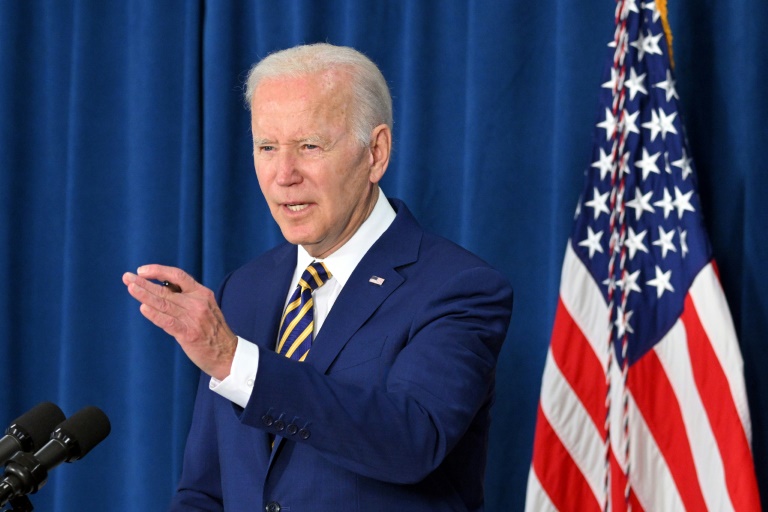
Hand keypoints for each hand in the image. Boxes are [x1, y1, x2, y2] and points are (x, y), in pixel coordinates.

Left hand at [122, 264, 236, 379]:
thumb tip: (161, 288)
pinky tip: (143, 308)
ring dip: (144, 295)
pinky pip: (168, 322)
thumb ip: (187, 298)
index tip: (142, 270)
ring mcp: (193, 318)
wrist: (227, 354)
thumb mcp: (205, 307)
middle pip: (166, 289)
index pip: (178, 275)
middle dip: (144, 283)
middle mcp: (198, 303)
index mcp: (202, 293)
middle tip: (127, 277)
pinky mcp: (189, 334)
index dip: (159, 270)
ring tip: (130, 288)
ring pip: (164, 303)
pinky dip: (155, 315)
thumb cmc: (212, 331)